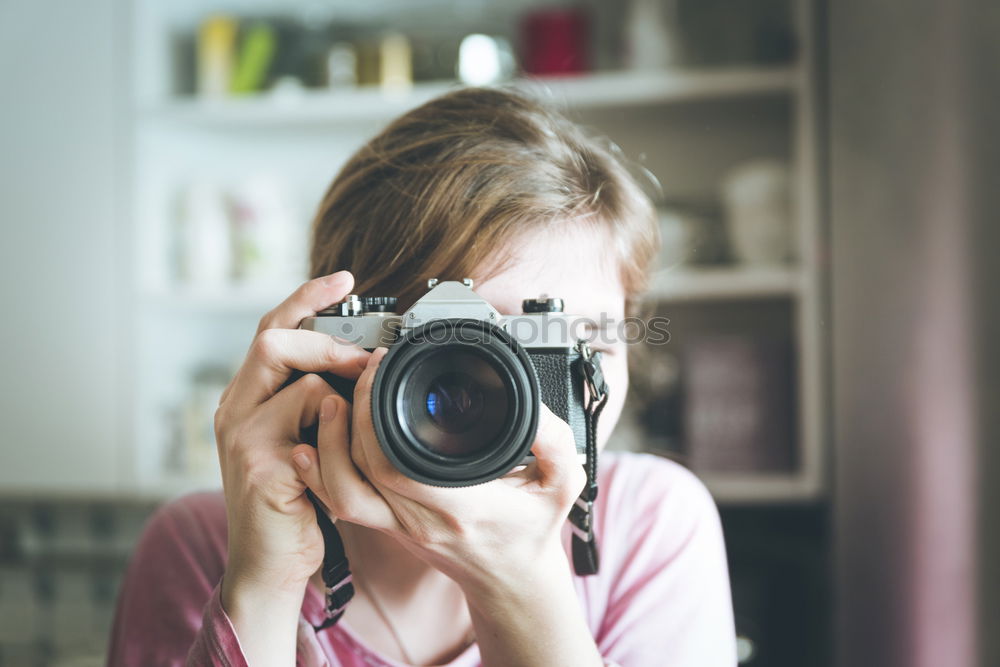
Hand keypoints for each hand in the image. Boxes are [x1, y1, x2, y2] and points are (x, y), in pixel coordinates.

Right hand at [213, 271, 369, 662]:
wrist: (271, 562)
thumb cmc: (297, 498)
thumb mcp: (305, 438)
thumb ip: (317, 400)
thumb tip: (364, 361)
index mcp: (247, 397)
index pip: (271, 329)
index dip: (305, 298)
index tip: (343, 278)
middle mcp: (235, 409)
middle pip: (273, 340)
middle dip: (327, 341)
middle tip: (365, 359)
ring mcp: (242, 437)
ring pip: (302, 381)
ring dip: (341, 396)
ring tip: (354, 424)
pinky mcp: (261, 466)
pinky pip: (312, 427)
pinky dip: (338, 432)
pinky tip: (338, 456)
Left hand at [291, 346, 587, 595]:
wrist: (513, 582)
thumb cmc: (534, 531)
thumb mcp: (563, 484)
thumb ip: (555, 443)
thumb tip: (536, 410)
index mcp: (461, 507)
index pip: (397, 463)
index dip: (375, 414)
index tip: (384, 367)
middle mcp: (422, 519)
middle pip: (360, 469)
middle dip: (350, 413)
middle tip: (361, 371)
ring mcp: (400, 526)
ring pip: (341, 489)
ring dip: (327, 444)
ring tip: (333, 400)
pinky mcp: (389, 526)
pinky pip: (341, 503)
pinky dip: (319, 474)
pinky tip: (311, 444)